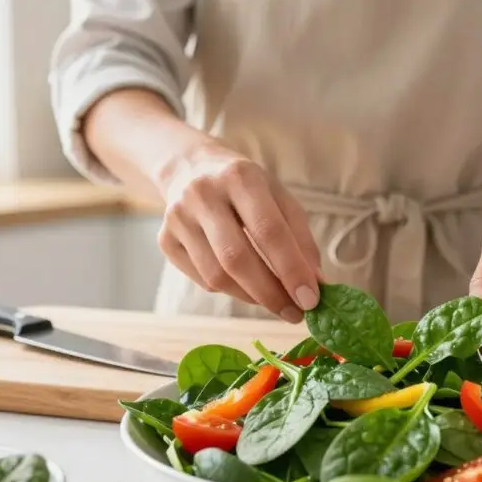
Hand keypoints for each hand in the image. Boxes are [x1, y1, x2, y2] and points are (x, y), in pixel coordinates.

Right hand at [157, 140, 321, 322]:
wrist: (189, 168)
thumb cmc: (245, 188)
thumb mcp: (279, 198)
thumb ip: (300, 239)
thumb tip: (316, 285)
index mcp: (240, 177)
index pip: (269, 230)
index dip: (291, 269)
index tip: (310, 300)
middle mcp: (203, 194)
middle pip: (236, 258)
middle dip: (270, 293)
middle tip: (295, 313)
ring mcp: (178, 218)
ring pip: (216, 276)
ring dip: (252, 297)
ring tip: (274, 300)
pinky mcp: (165, 240)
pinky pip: (202, 279)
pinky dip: (230, 290)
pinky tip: (244, 284)